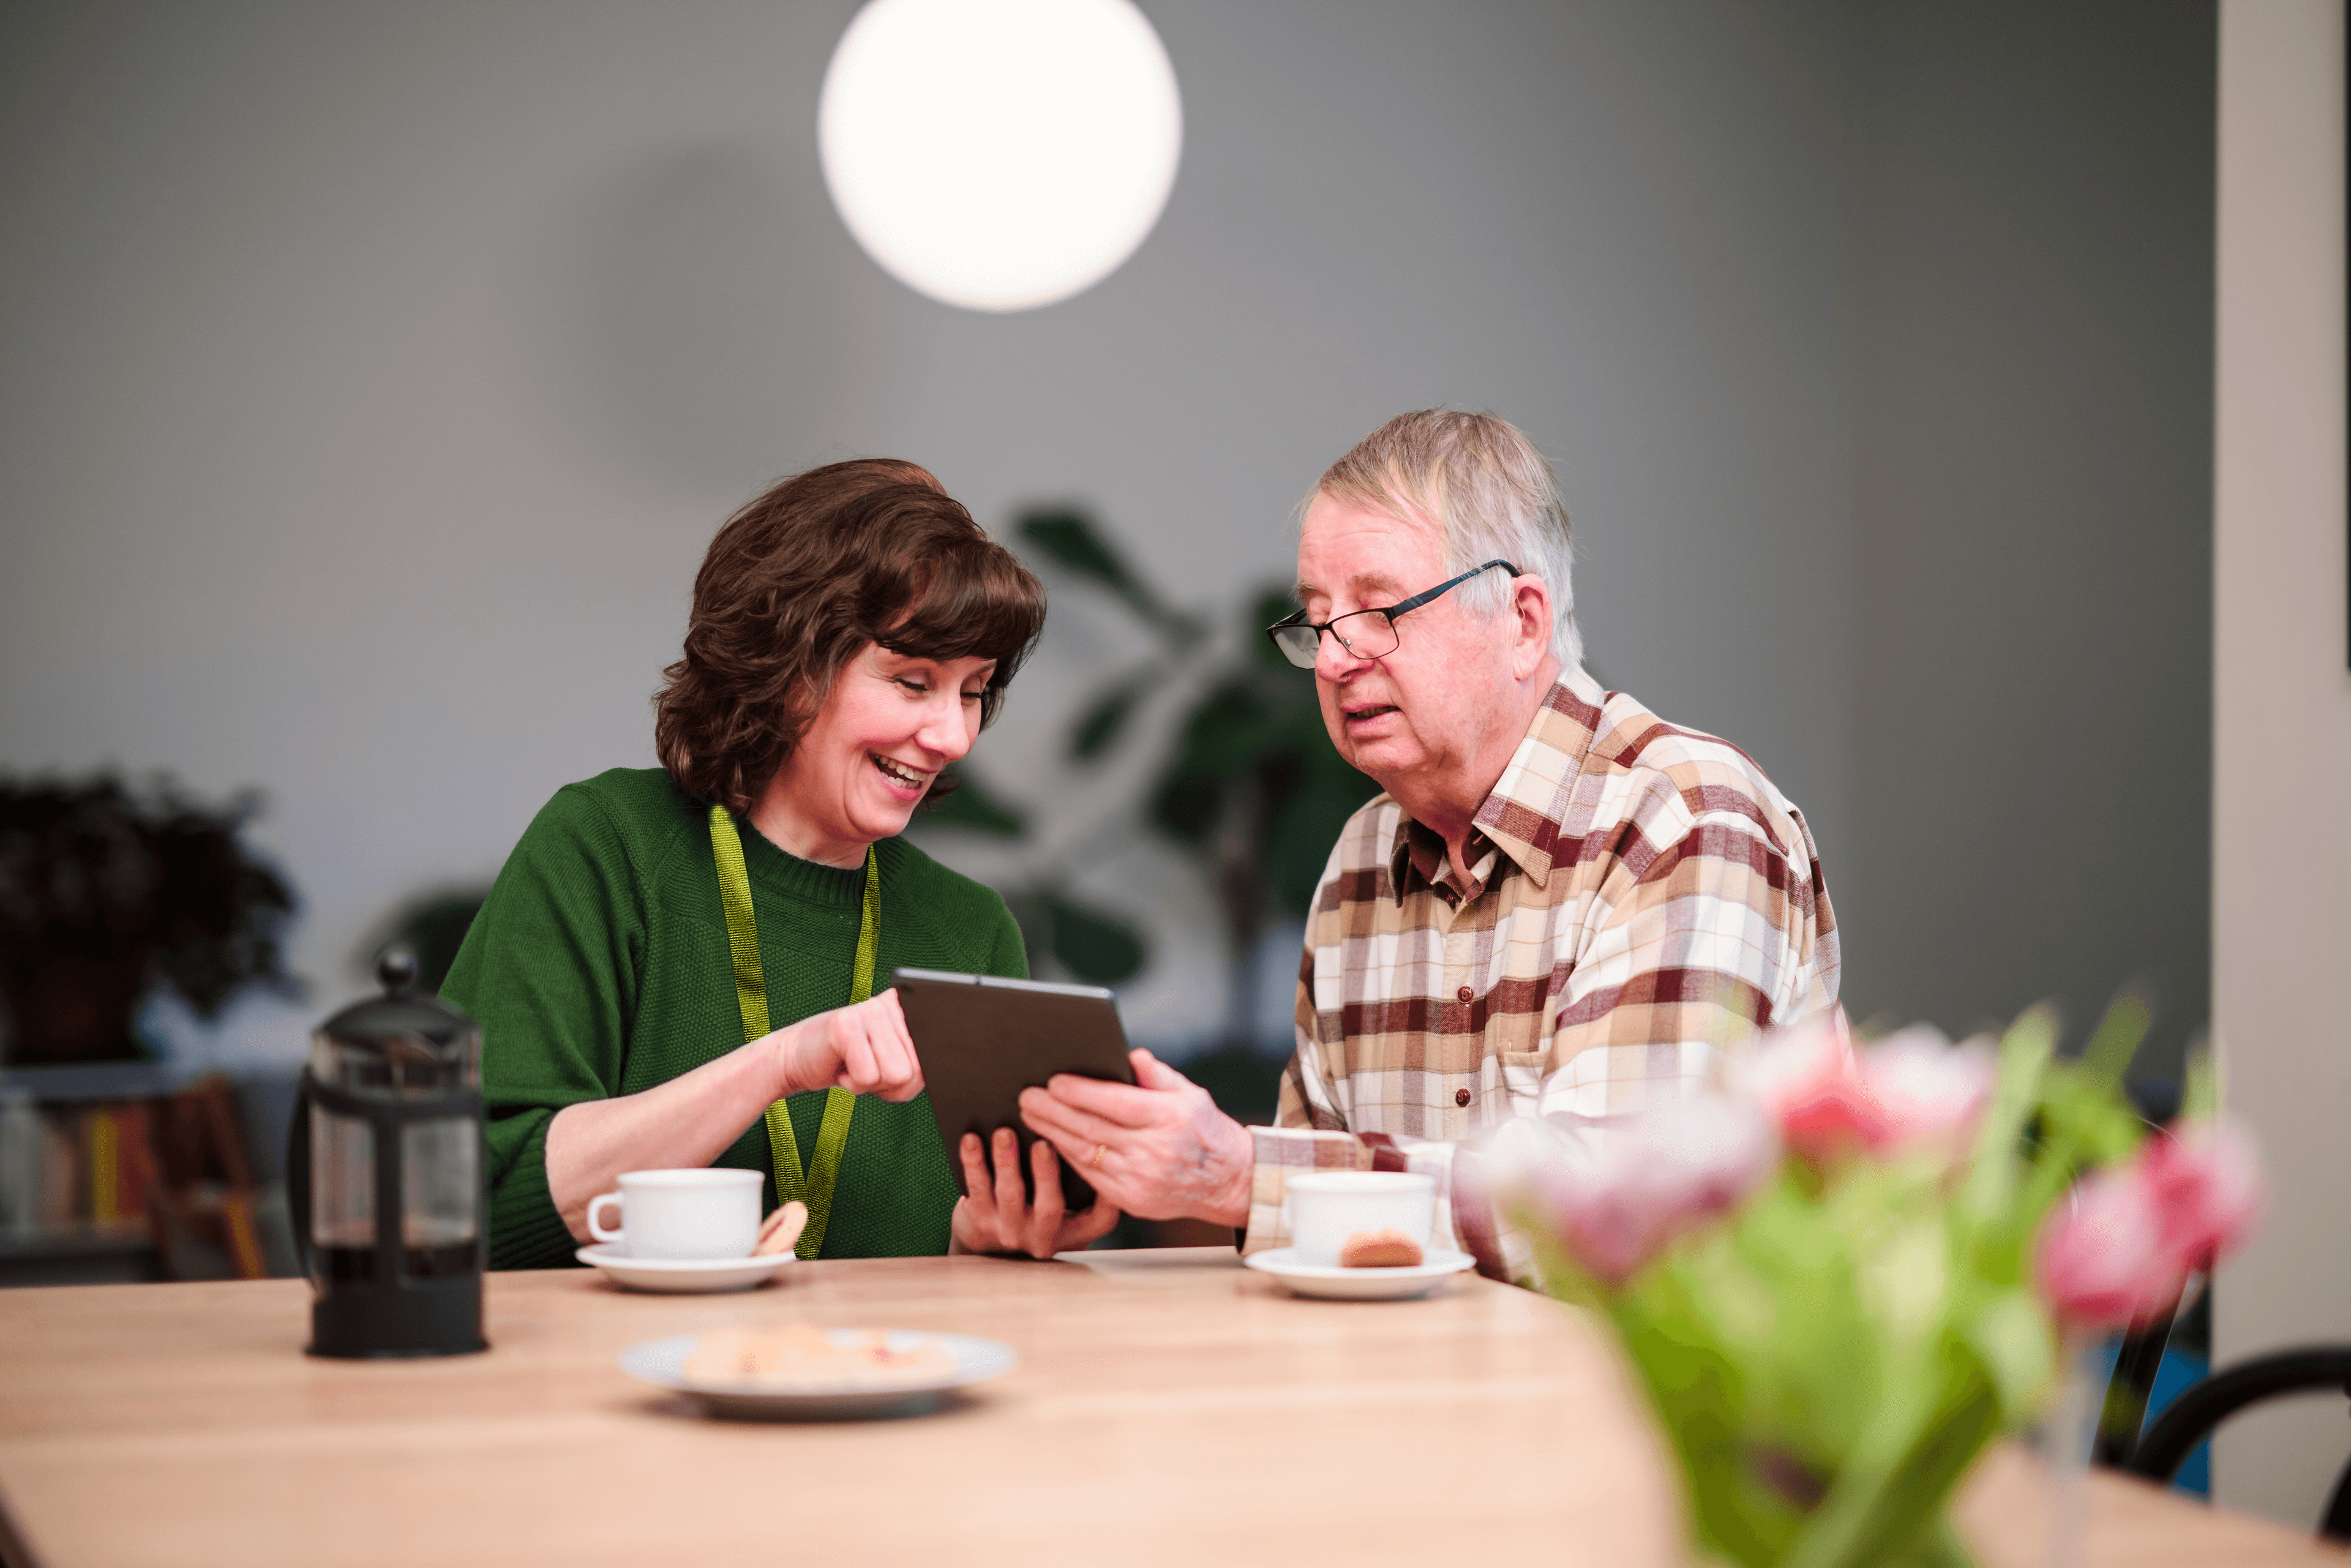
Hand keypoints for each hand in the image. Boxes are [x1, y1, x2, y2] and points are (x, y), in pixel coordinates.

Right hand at [769, 990, 922, 1101]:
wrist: (796, 1060)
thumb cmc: (849, 1065)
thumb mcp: (892, 1066)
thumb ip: (918, 1067)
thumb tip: (927, 1071)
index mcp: (908, 1010)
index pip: (937, 1055)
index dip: (914, 1078)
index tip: (891, 1070)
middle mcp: (891, 1004)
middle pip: (917, 1070)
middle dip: (892, 1085)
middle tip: (868, 1069)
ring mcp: (868, 1010)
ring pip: (897, 1074)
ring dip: (873, 1084)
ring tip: (856, 1065)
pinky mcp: (845, 1025)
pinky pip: (868, 1078)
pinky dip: (853, 1085)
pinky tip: (841, 1065)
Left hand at [950, 1128, 1121, 1257]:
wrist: (989, 1244)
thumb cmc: (1038, 1211)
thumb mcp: (1069, 1211)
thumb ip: (1084, 1185)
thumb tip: (1094, 1138)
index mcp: (1073, 1232)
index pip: (1099, 1220)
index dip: (1108, 1199)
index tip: (1105, 1166)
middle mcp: (1043, 1236)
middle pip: (1050, 1207)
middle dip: (1046, 1173)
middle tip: (1043, 1144)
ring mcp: (1010, 1231)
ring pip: (1010, 1195)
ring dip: (1007, 1162)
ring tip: (1005, 1134)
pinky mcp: (980, 1222)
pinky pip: (977, 1189)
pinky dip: (973, 1163)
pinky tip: (971, 1141)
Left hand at [1019, 1049, 1252, 1227]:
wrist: (1227, 1181)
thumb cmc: (1205, 1130)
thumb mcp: (1190, 1093)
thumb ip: (1157, 1074)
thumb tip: (1130, 1055)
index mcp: (1168, 1119)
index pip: (1114, 1103)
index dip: (1080, 1093)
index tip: (1053, 1081)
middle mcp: (1153, 1151)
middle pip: (1092, 1128)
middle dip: (1054, 1111)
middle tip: (1027, 1096)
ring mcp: (1140, 1179)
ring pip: (1085, 1153)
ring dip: (1052, 1133)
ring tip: (1030, 1115)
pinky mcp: (1131, 1200)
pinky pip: (1090, 1176)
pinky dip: (1067, 1156)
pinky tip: (1052, 1141)